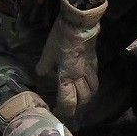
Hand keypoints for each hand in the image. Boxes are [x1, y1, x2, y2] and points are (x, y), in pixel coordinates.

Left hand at [36, 0, 103, 122]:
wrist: (80, 23)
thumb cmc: (61, 38)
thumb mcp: (48, 52)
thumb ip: (44, 66)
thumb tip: (41, 74)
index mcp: (68, 76)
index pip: (68, 101)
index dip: (64, 110)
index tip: (58, 112)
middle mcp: (81, 77)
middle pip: (84, 100)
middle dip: (77, 108)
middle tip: (69, 109)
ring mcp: (90, 70)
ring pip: (93, 91)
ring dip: (86, 99)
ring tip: (79, 101)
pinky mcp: (95, 63)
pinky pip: (95, 81)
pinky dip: (91, 88)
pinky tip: (86, 85)